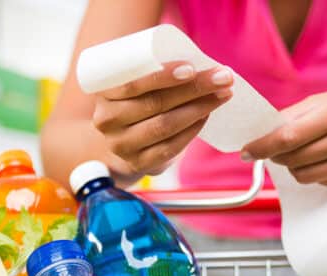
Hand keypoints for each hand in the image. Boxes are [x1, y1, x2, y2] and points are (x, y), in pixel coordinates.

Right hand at [94, 62, 233, 176]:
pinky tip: (206, 116)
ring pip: (165, 126)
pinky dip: (192, 130)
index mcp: (103, 94)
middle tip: (222, 77)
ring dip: (199, 108)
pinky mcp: (139, 163)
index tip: (192, 68)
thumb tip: (200, 61)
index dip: (163, 77)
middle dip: (194, 89)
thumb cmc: (136, 101)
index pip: (133, 85)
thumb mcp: (135, 84)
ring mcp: (122, 145)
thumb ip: (154, 72)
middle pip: (155, 104)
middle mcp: (107, 121)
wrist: (120, 141)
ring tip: (222, 94)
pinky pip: (170, 147)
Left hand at [241, 89, 326, 187]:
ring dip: (294, 166)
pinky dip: (316, 172)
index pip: (289, 137)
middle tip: (273, 150)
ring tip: (302, 153)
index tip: (245, 151)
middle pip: (294, 159)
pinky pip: (322, 183)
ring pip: (305, 175)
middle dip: (276, 156)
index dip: (262, 146)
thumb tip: (260, 133)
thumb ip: (293, 116)